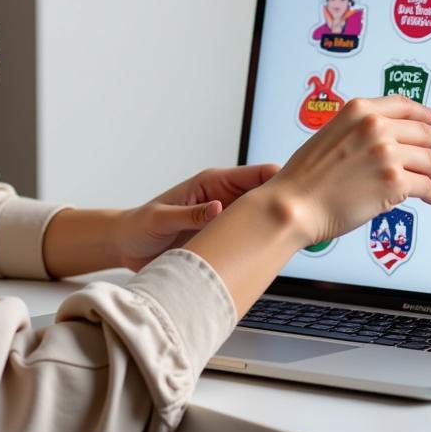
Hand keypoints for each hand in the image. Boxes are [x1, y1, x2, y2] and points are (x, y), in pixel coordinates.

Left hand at [116, 163, 279, 270]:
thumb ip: (189, 213)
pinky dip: (260, 246)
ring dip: (273, 229)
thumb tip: (218, 208)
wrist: (127, 246)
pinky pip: (248, 240)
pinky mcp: (222, 240)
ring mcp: (225, 220)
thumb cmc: (140, 225)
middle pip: (265, 197)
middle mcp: (224, 199)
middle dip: (284, 207)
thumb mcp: (162, 218)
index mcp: (213, 184)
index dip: (279, 181)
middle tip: (303, 223)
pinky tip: (272, 257)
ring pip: (260, 220)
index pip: (256, 175)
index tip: (295, 195)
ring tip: (293, 242)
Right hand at [261, 96, 430, 245]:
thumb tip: (385, 141)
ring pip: (428, 160)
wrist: (295, 204)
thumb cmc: (305, 178)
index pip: (402, 106)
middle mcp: (376, 126)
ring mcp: (387, 153)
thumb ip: (358, 131)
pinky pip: (424, 186)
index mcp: (359, 109)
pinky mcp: (395, 181)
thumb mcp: (330, 136)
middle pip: (422, 131)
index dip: (422, 113)